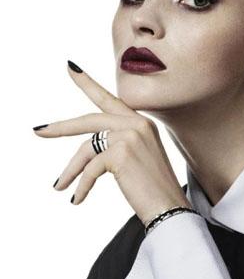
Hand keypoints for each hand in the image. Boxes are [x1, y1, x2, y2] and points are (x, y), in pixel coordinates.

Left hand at [33, 61, 192, 226]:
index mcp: (143, 123)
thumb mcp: (138, 161)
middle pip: (89, 121)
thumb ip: (119, 145)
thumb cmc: (155, 191)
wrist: (170, 210)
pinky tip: (77, 199)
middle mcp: (138, 124)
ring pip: (87, 149)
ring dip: (71, 170)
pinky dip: (81, 185)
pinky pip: (90, 169)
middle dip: (61, 128)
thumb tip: (87, 149)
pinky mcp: (121, 153)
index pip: (110, 100)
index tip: (70, 68)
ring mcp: (130, 136)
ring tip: (60, 186)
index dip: (88, 84)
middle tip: (39, 131)